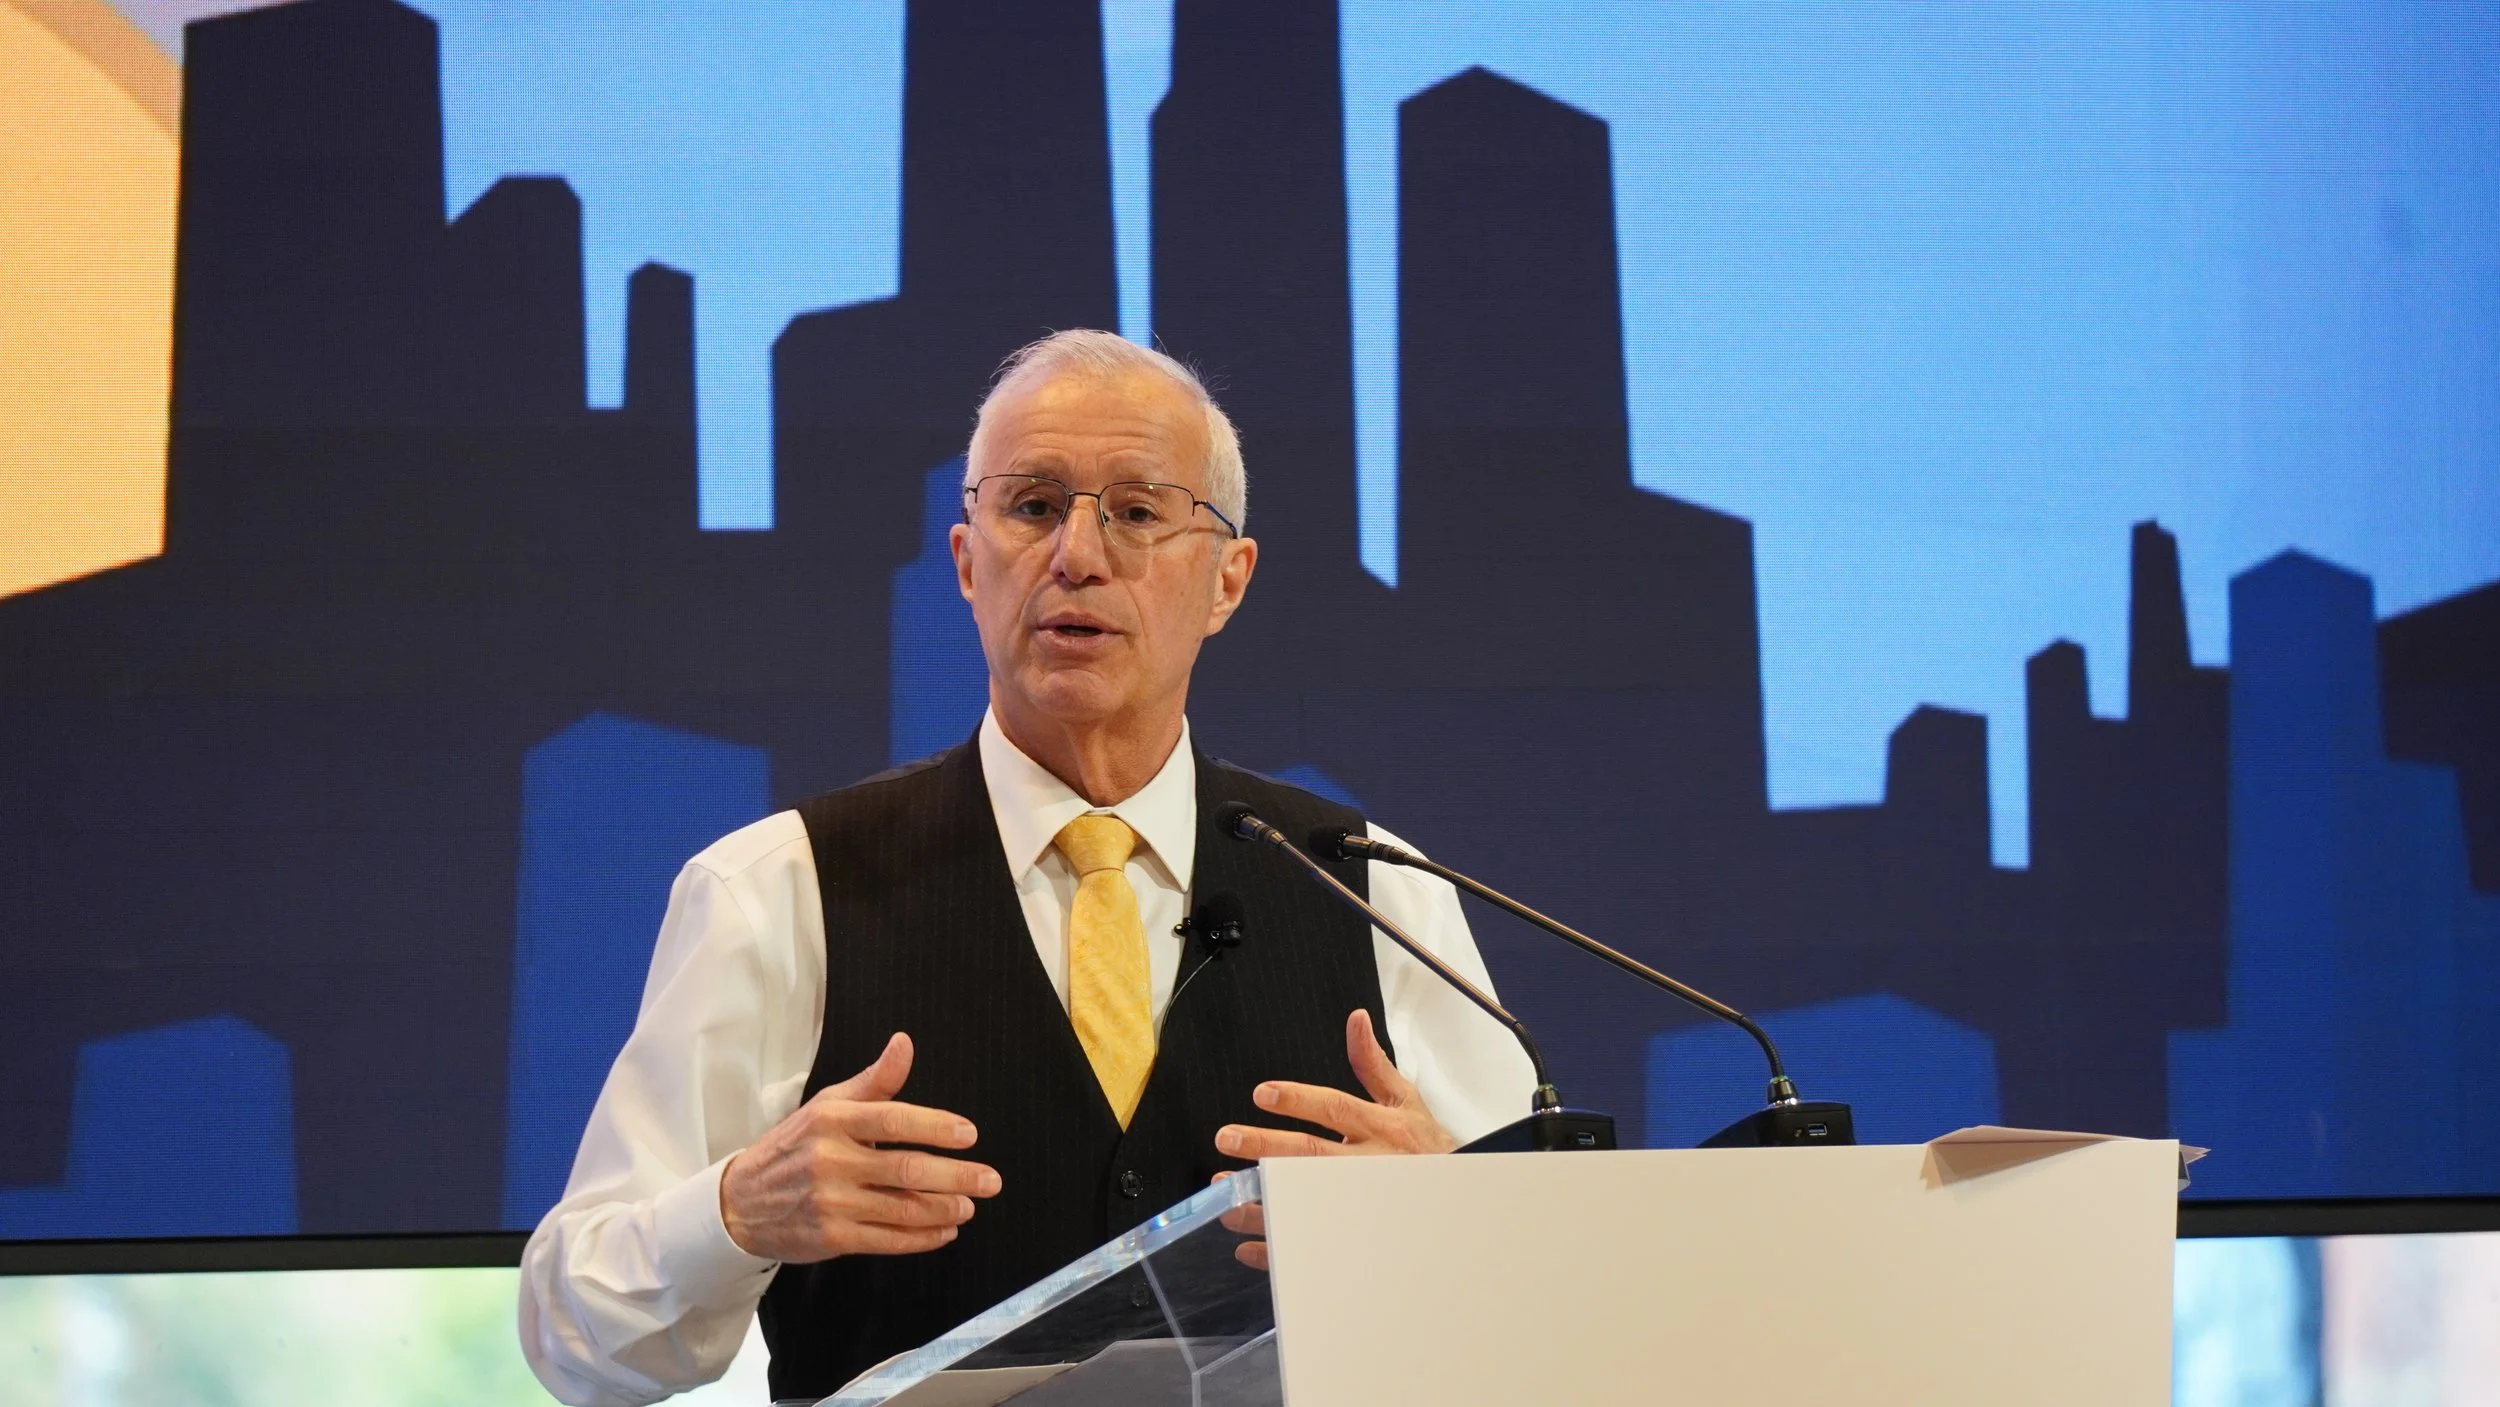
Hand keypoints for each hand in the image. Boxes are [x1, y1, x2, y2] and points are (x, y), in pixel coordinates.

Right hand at [719, 1032, 1000, 1262]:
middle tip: (990, 1180)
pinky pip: (889, 1240)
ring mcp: (831, 1202)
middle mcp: (831, 1160)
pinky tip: (945, 1230)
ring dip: (946, 1209)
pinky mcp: (832, 1238)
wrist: (740, 1202)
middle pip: (908, 1169)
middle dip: (958, 1176)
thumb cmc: (794, 1146)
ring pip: (903, 1209)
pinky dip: (924, 1237)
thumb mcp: (828, 1105)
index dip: (937, 1127)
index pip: (895, 1120)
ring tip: (970, 1206)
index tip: (969, 1135)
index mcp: (833, 1119)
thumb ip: (874, 1081)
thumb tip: (904, 1044)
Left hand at [1212, 1009, 1454, 1268]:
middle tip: (1227, 1138)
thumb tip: (1356, 1021)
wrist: (1459, 1201)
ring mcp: (1359, 1205)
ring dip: (1262, 1201)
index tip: (1262, 1094)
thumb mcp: (1406, 1101)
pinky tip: (1246, 1245)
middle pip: (1310, 1155)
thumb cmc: (1426, 1149)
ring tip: (1225, 1194)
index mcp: (1379, 1129)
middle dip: (1266, 1147)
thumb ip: (1373, 1064)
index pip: (1335, 1109)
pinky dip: (1277, 1250)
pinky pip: (1311, 1247)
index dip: (1299, 1100)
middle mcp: (1368, 1166)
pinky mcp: (1356, 1238)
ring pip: (1305, 1203)